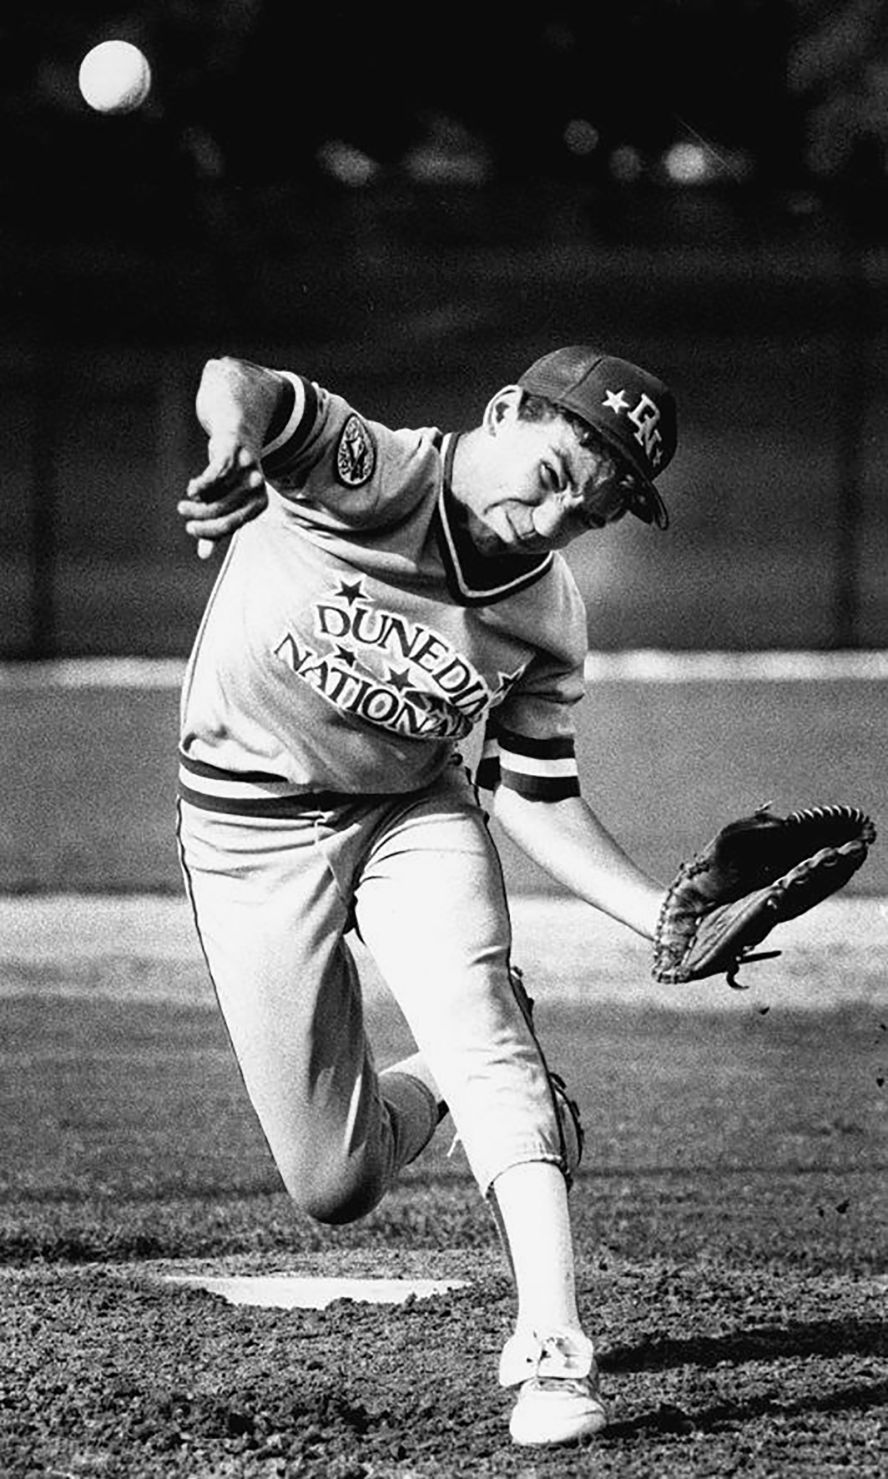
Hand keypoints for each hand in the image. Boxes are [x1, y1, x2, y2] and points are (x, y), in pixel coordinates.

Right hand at [178, 440, 267, 558]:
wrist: (237, 438)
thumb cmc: (231, 480)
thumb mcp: (227, 505)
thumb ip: (217, 529)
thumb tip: (203, 555)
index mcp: (259, 505)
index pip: (230, 524)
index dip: (207, 530)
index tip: (190, 528)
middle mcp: (257, 488)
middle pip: (221, 510)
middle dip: (198, 514)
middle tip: (182, 510)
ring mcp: (247, 470)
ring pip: (215, 493)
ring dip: (196, 498)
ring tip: (187, 499)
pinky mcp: (234, 454)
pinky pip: (213, 475)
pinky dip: (200, 484)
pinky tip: (193, 486)